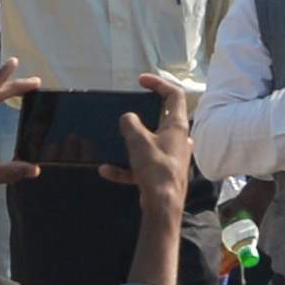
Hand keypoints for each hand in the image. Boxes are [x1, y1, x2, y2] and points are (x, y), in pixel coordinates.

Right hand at [113, 74, 194, 211]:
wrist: (163, 205)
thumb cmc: (156, 169)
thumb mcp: (138, 141)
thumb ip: (131, 124)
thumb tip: (128, 117)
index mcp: (177, 126)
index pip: (174, 95)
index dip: (159, 83)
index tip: (141, 80)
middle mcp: (178, 139)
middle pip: (162, 118)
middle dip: (142, 114)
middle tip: (126, 111)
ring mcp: (171, 156)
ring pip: (149, 142)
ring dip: (131, 142)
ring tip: (115, 141)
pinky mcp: (162, 173)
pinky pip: (141, 165)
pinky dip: (125, 167)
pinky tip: (106, 170)